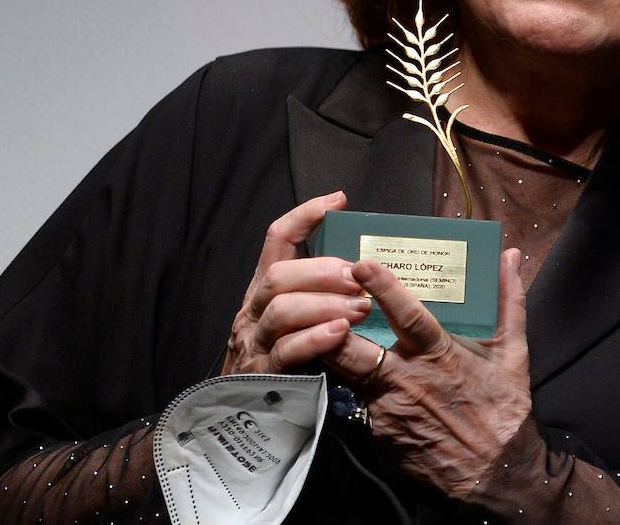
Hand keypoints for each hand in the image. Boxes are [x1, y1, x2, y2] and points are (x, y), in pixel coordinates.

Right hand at [221, 191, 371, 374]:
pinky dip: (315, 338)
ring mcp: (255, 342)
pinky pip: (287, 350)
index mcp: (266, 288)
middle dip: (321, 271)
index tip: (337, 202)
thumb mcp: (304, 316)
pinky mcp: (264, 374)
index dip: (304, 216)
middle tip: (358, 278)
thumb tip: (364, 264)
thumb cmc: (294, 356)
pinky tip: (340, 333)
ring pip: (282, 310)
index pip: (277, 239)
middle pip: (279, 275)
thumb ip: (321, 291)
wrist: (258, 416)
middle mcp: (255, 309)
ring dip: (325, 304)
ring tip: (360, 308)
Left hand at [327, 248, 531, 498]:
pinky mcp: (376, 430)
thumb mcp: (513, 351)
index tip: (362, 264)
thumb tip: (510, 256)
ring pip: (343, 372)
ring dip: (329, 348)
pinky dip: (345, 379)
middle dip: (331, 322)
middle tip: (318, 295)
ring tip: (316, 322)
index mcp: (438, 353)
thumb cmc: (503, 407)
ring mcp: (386, 406)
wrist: (494, 471)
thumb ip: (509, 300)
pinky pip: (353, 397)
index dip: (382, 288)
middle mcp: (406, 378)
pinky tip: (335, 363)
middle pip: (353, 348)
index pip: (405, 315)